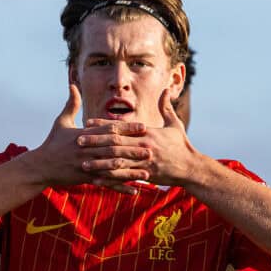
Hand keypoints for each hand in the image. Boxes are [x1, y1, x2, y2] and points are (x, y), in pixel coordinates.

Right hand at [32, 85, 152, 191]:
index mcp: (85, 135)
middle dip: (133, 149)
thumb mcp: (61, 122)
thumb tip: (72, 85)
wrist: (40, 166)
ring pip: (113, 168)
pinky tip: (135, 191)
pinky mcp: (86, 178)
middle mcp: (88, 150)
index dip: (127, 128)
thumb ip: (71, 104)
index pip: (110, 130)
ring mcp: (87, 165)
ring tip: (147, 172)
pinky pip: (107, 183)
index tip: (143, 127)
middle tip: (151, 148)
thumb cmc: (52, 143)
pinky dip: (121, 188)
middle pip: (114, 149)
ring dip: (131, 171)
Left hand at [79, 89, 197, 186]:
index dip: (103, 125)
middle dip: (95, 142)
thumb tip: (166, 90)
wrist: (191, 167)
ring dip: (99, 162)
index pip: (121, 126)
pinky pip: (124, 177)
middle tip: (78, 140)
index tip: (88, 122)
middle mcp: (143, 146)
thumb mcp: (175, 125)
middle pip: (115, 143)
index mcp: (147, 132)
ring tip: (83, 163)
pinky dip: (110, 179)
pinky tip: (97, 180)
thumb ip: (166, 107)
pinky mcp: (145, 175)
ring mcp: (144, 161)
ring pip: (117, 161)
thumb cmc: (182, 146)